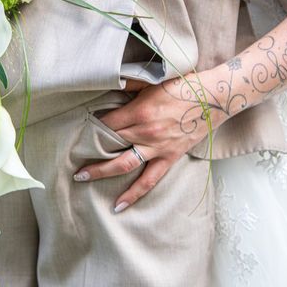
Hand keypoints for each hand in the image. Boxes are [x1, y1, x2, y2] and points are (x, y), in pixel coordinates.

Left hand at [73, 71, 228, 212]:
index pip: (107, 122)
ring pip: (123, 164)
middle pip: (110, 143)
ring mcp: (157, 147)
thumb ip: (131, 84)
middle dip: (89, 150)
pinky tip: (118, 205)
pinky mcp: (169, 158)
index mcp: (140, 110)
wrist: (215, 98)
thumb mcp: (154, 80)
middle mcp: (145, 132)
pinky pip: (149, 180)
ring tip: (82, 178)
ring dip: (101, 171)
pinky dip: (133, 193)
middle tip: (72, 157)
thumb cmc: (184, 86)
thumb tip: (113, 83)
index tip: (82, 128)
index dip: (93, 125)